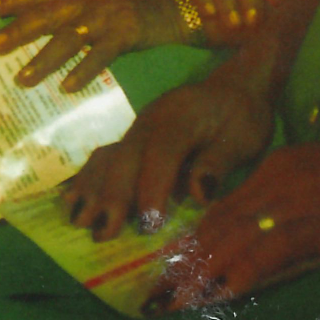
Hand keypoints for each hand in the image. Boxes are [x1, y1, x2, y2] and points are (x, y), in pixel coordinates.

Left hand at [0, 0, 190, 92]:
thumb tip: (35, 36)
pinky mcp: (125, 33)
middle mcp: (87, 1)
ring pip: (68, 37)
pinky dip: (83, 70)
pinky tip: (67, 88)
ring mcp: (105, 17)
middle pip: (46, 14)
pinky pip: (100, 55)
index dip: (11, 0)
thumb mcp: (95, 8)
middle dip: (17, 30)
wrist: (172, 9)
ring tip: (22, 79)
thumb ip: (69, 17)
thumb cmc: (127, 14)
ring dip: (44, 59)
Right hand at [64, 78, 271, 240]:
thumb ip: (219, 161)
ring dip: (94, 189)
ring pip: (110, 156)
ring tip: (80, 221)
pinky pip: (107, 154)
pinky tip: (74, 200)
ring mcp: (139, 126)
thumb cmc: (243, 115)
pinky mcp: (133, 136)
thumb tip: (197, 193)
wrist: (236, 86)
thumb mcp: (246, 136)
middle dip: (114, 195)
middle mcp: (153, 119)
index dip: (152, 187)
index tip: (148, 223)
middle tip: (104, 233)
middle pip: (126, 155)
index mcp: (183, 117)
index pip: (163, 151)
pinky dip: (90, 177)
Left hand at [151, 127, 319, 305]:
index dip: (196, 241)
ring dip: (202, 275)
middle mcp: (277, 177)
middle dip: (187, 262)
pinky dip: (238, 275)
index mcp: (281, 164)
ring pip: (231, 238)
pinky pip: (264, 252)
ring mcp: (295, 199)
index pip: (223, 206)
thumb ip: (298, 201)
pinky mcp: (317, 222)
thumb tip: (273, 242)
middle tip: (162, 295)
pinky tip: (222, 295)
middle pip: (217, 223)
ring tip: (178, 305)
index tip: (175, 269)